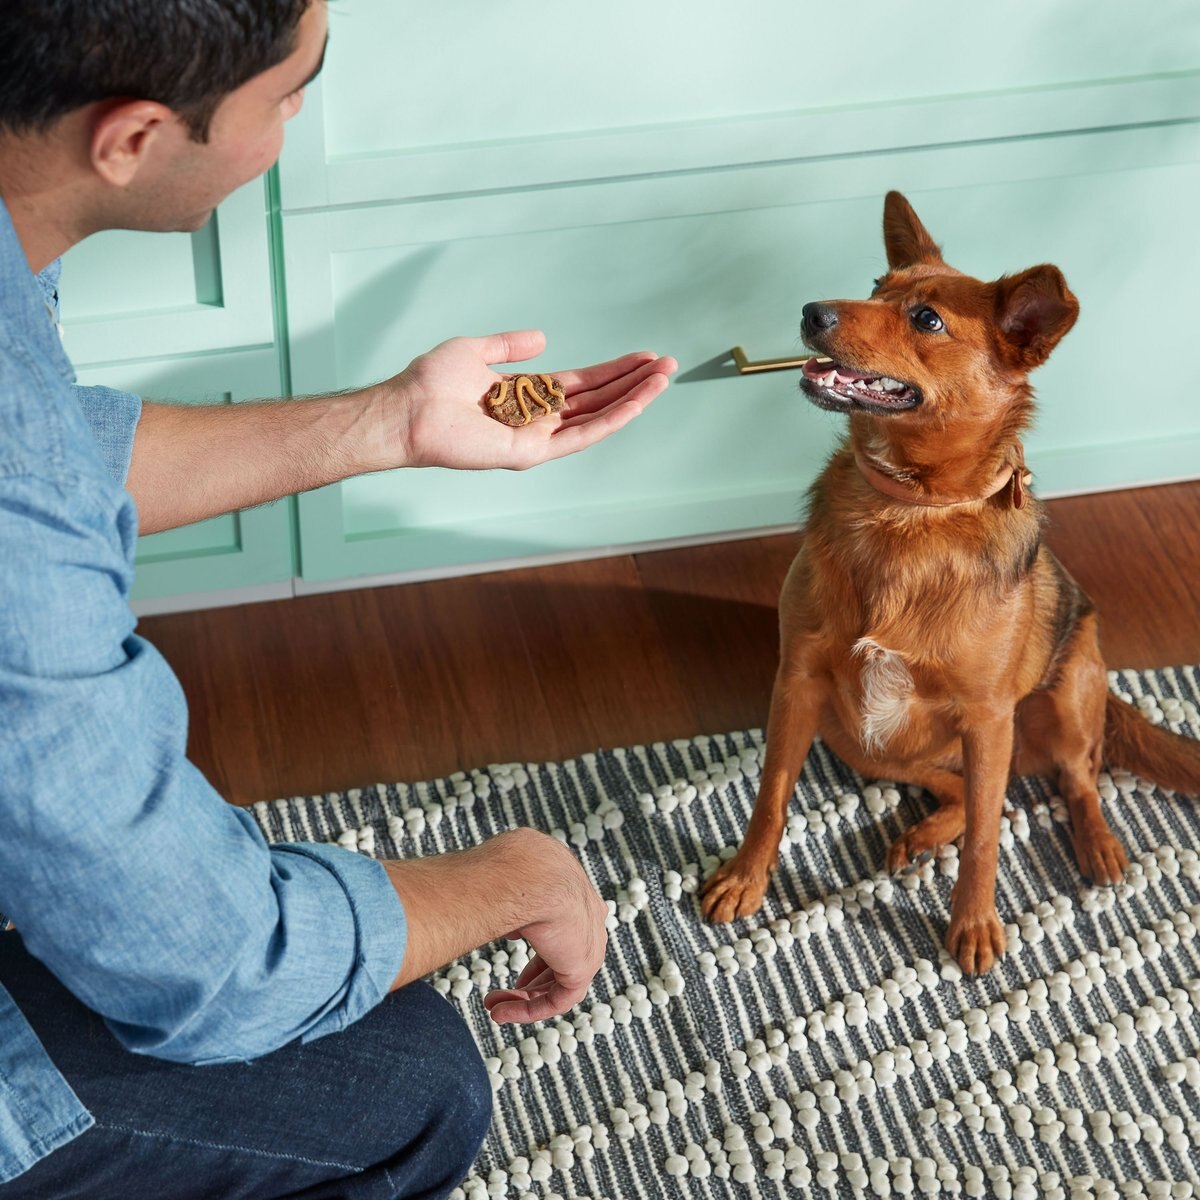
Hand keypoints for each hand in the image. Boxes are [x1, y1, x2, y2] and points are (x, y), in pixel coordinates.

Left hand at [364, 330, 675, 471]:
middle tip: (667, 365)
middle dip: (633, 383)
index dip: (614, 370)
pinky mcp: (532, 453)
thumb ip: (509, 345)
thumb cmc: (431, 382)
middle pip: (598, 400)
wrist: (408, 409)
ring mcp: (537, 438)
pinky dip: (610, 420)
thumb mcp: (475, 350)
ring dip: (632, 399)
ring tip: (662, 380)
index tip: (644, 357)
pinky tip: (635, 403)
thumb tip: (543, 339)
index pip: (583, 384)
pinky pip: (580, 436)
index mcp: (527, 396)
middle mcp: (537, 419)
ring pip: (597, 418)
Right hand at [482, 847, 608, 1024]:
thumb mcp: (514, 879)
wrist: (531, 873)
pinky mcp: (582, 968)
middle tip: (503, 992)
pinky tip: (500, 1012)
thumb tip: (506, 914)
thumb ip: (514, 898)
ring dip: (524, 999)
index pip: (562, 929)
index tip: (514, 956)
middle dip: (531, 980)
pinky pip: (558, 998)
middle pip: (562, 958)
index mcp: (575, 892)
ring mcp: (589, 944)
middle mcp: (589, 918)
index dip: (536, 948)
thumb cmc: (515, 866)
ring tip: (494, 1008)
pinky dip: (528, 1009)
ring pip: (560, 982)